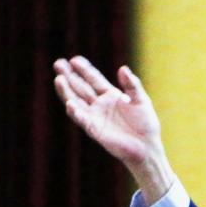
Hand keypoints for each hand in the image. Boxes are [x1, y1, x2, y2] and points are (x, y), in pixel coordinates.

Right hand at [53, 56, 174, 204]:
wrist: (147, 147)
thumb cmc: (146, 124)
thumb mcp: (141, 100)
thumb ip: (132, 85)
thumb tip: (122, 69)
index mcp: (111, 95)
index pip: (93, 79)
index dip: (84, 69)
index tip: (74, 59)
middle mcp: (100, 105)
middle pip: (80, 87)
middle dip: (69, 76)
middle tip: (58, 63)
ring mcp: (95, 117)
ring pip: (76, 101)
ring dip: (67, 91)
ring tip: (58, 79)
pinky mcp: (94, 130)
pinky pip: (82, 120)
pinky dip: (76, 113)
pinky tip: (70, 104)